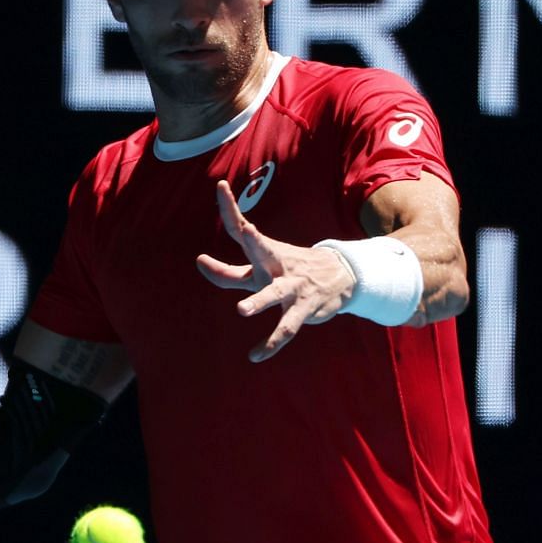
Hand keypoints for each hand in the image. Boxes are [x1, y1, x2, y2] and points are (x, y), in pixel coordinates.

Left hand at [196, 179, 354, 361]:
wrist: (341, 276)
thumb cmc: (290, 270)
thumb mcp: (260, 268)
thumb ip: (228, 271)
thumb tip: (200, 262)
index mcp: (264, 252)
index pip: (242, 228)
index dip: (230, 208)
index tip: (220, 186)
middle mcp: (276, 265)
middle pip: (263, 251)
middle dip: (256, 241)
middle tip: (247, 230)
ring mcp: (292, 286)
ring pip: (274, 294)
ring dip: (259, 301)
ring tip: (242, 310)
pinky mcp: (303, 308)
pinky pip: (286, 328)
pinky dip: (271, 344)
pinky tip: (255, 356)